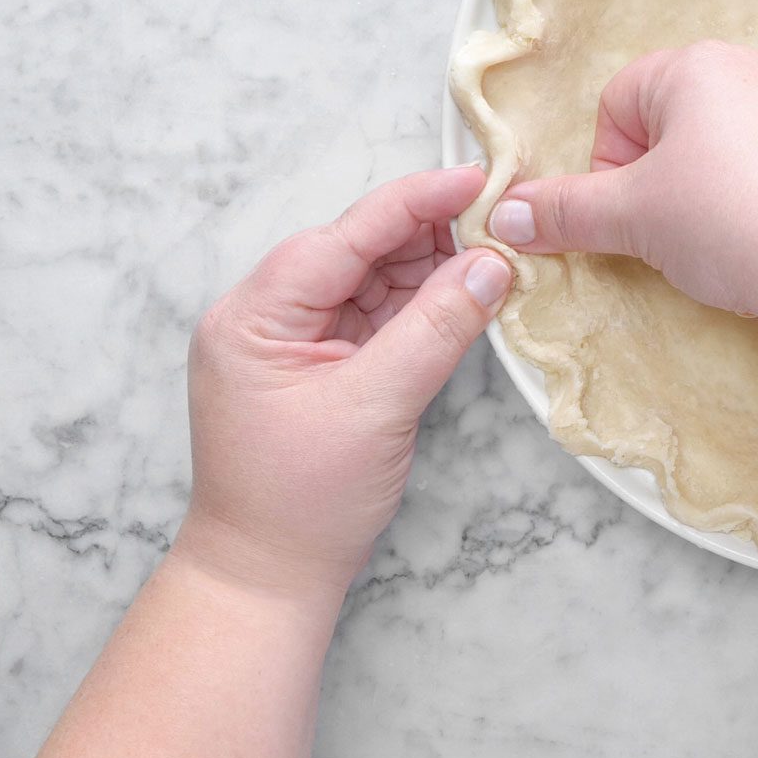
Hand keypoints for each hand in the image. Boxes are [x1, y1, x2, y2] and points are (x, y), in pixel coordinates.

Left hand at [175, 166, 511, 600]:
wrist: (265, 579)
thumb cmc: (302, 503)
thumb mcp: (376, 408)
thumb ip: (436, 329)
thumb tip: (493, 264)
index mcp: (255, 317)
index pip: (344, 236)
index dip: (414, 202)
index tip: (478, 177)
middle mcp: (266, 317)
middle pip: (357, 249)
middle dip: (429, 229)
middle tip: (502, 215)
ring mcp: (292, 342)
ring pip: (371, 279)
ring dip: (431, 264)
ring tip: (495, 249)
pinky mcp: (320, 366)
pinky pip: (377, 315)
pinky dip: (422, 301)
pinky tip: (466, 288)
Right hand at [485, 41, 757, 321]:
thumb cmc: (735, 224)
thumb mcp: (633, 220)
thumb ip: (564, 213)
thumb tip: (503, 214)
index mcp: (701, 67)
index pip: (620, 101)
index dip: (608, 165)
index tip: (627, 214)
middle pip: (681, 121)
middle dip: (664, 179)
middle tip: (676, 234)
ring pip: (738, 148)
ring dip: (718, 193)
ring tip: (733, 246)